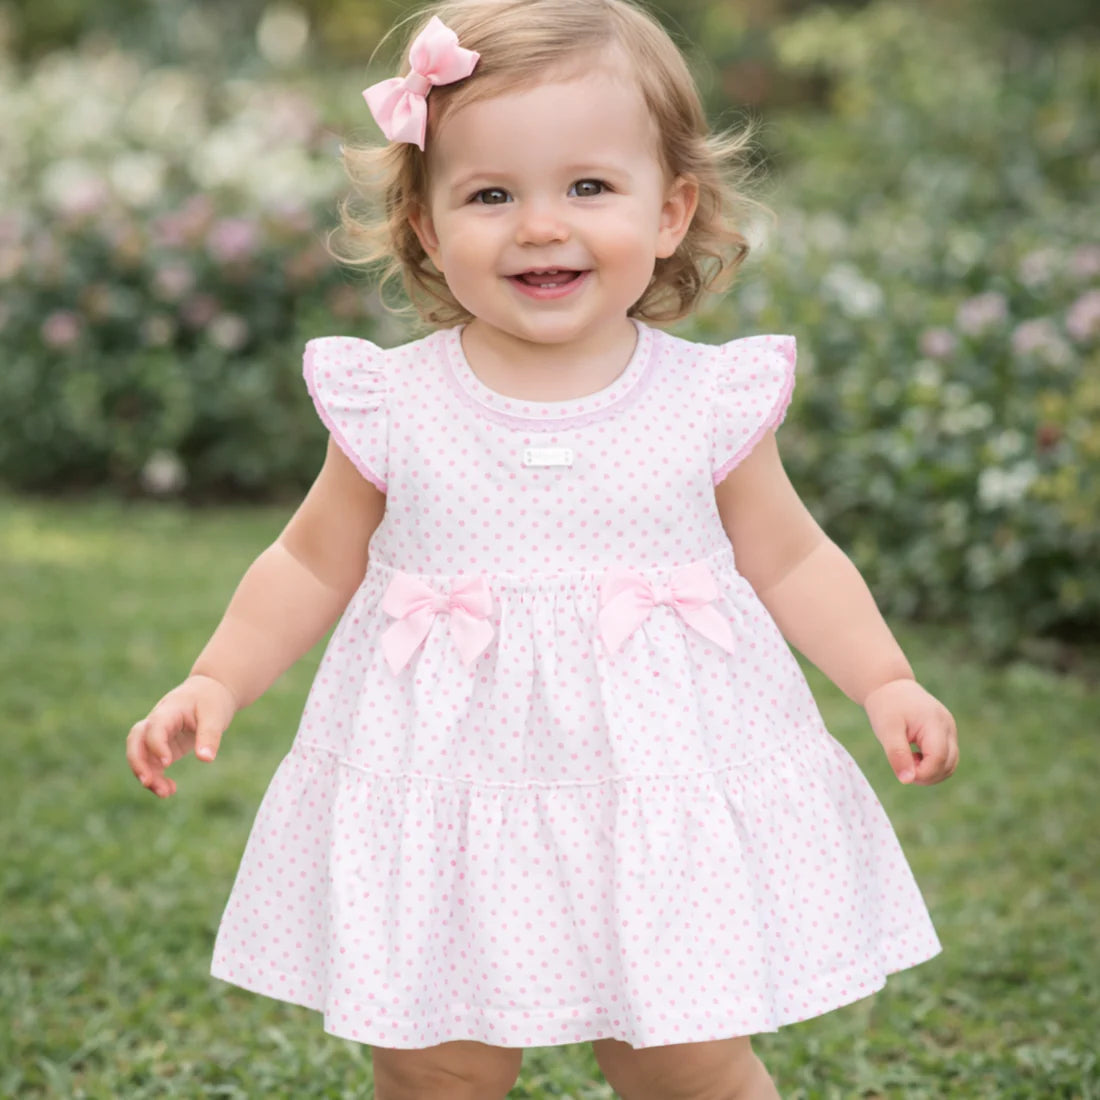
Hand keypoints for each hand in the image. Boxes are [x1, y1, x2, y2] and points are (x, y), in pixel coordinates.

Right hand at [126, 675, 237, 797]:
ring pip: (140, 755)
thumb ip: (210, 736)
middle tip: (148, 782)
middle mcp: (156, 722)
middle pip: (135, 740)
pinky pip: (151, 764)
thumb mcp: (215, 715)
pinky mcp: (162, 747)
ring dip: (147, 775)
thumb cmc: (212, 700)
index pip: (154, 727)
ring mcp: (157, 735)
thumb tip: (206, 759)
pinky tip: (170, 790)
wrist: (210, 692)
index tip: (167, 763)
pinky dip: (157, 778)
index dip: (156, 745)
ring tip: (165, 793)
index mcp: (169, 710)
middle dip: (138, 762)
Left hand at [864, 678, 957, 785]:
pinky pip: (946, 757)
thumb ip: (897, 754)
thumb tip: (907, 780)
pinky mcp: (947, 733)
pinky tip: (913, 756)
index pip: (939, 758)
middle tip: (902, 767)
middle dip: (927, 775)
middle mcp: (948, 726)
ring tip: (907, 760)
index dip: (923, 773)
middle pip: (949, 764)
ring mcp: (950, 729)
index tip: (902, 773)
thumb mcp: (886, 730)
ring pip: (950, 763)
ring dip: (931, 772)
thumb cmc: (886, 706)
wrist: (890, 686)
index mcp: (935, 723)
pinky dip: (932, 764)